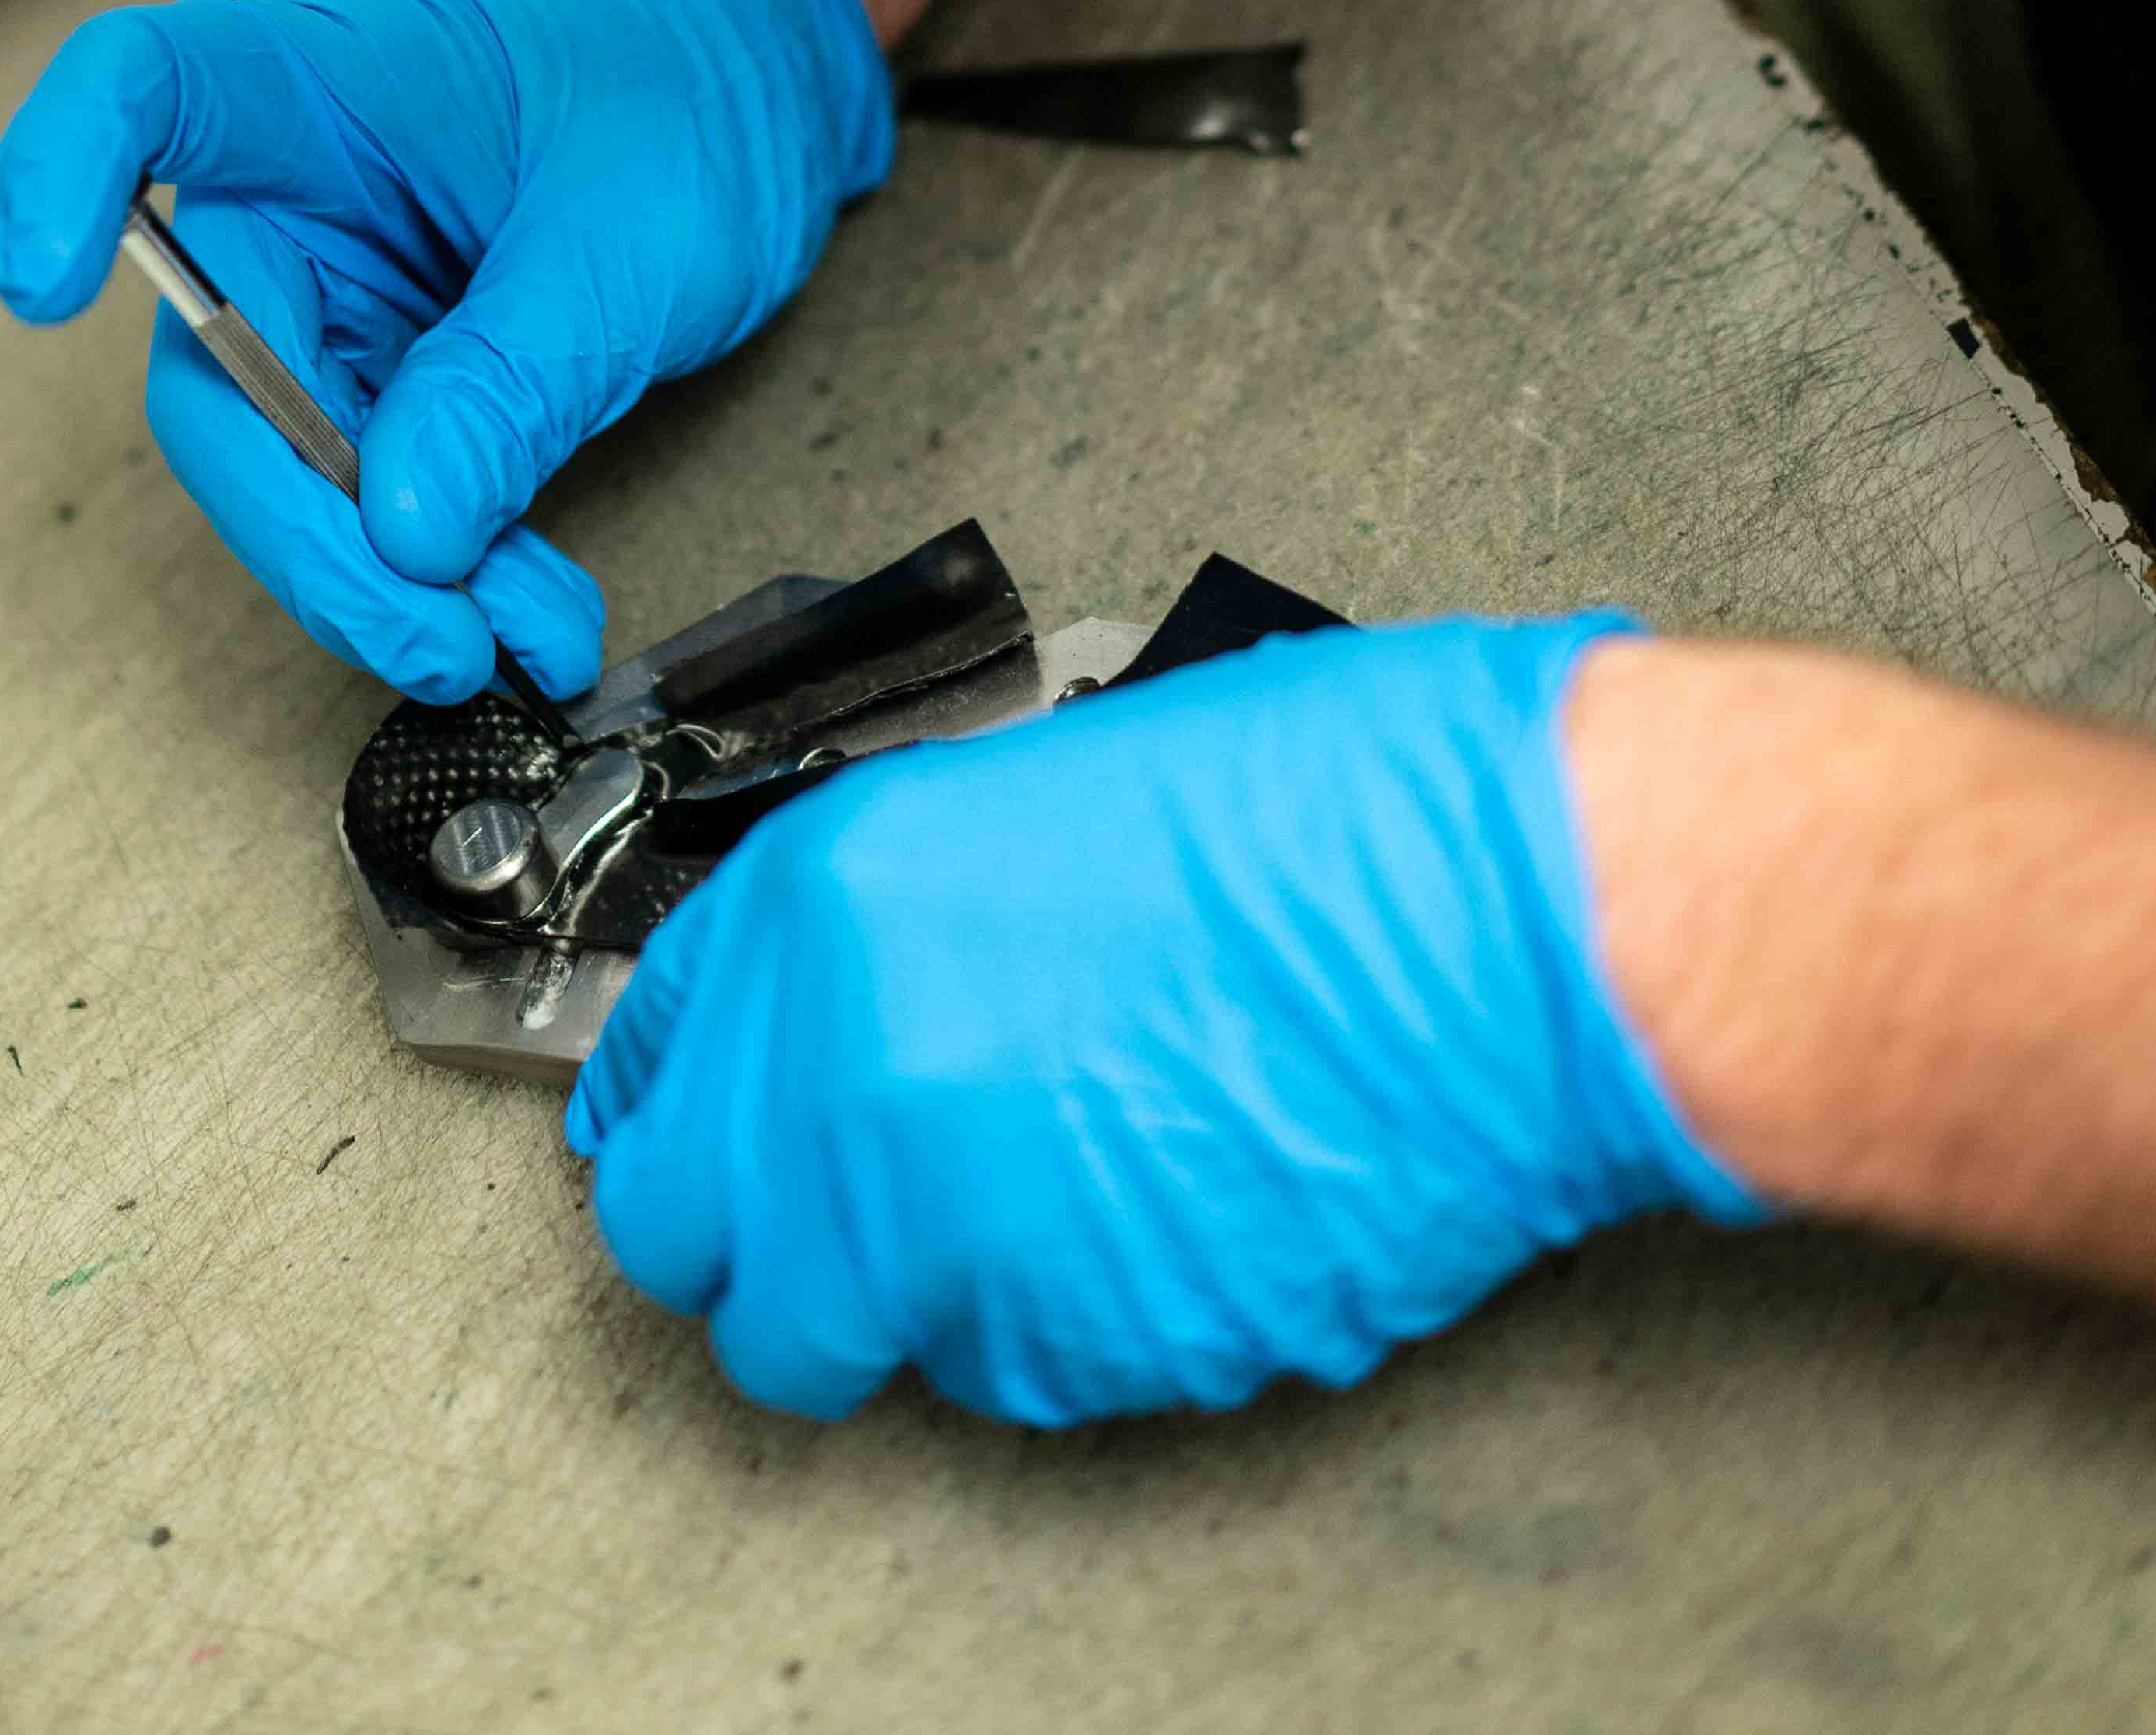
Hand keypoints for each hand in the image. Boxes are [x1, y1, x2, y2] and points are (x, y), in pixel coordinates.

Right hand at [0, 0, 892, 704]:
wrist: (756, 70)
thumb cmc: (692, 78)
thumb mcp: (628, 239)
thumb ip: (509, 382)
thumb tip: (403, 528)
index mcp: (331, 79)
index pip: (142, 85)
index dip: (61, 170)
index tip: (44, 282)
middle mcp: (302, 181)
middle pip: (216, 362)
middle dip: (305, 520)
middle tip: (424, 626)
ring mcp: (341, 278)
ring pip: (290, 453)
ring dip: (388, 573)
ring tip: (508, 636)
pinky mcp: (392, 356)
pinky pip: (371, 479)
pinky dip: (439, 562)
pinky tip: (515, 613)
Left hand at [569, 612, 1765, 1423]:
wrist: (1511, 911)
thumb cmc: (1329, 805)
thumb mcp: (1034, 787)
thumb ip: (880, 920)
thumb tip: (806, 1022)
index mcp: (829, 909)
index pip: (645, 1084)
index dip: (680, 1110)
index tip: (711, 1127)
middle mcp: (851, 1086)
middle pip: (700, 1257)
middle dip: (768, 1233)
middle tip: (860, 1192)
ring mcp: (963, 1237)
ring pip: (865, 1339)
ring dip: (932, 1280)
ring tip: (1077, 1161)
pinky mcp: (1090, 1347)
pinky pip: (1018, 1368)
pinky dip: (1067, 1314)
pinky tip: (1168, 1195)